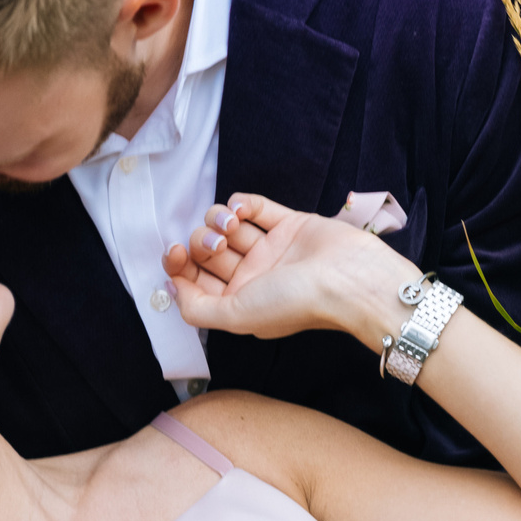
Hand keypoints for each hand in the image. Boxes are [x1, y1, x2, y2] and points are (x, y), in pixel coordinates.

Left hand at [163, 195, 417, 347]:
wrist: (348, 279)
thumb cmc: (296, 302)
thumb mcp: (237, 317)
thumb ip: (197, 310)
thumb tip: (171, 290)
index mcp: (240, 302)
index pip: (196, 281)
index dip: (179, 266)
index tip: (175, 252)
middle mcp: (253, 276)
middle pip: (208, 251)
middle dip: (203, 242)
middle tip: (218, 246)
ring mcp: (271, 248)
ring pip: (227, 226)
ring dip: (219, 219)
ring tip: (232, 225)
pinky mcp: (288, 223)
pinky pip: (255, 206)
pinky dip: (242, 203)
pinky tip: (244, 209)